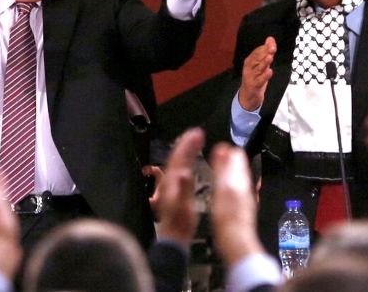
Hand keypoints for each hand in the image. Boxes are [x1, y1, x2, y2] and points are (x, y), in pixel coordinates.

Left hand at [150, 128, 203, 245]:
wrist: (173, 236)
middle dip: (186, 143)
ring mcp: (171, 185)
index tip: (198, 133)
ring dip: (185, 150)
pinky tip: (189, 161)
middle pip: (177, 157)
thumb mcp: (183, 207)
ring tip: (194, 140)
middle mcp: (169, 180)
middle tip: (197, 132)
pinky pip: (180, 169)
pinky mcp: (174, 190)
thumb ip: (184, 189)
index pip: (180, 158)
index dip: (188, 145)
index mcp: (172, 181)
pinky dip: (185, 161)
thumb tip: (185, 172)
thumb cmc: (180, 223)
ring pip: (177, 162)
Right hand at [209, 143, 263, 266]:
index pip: (238, 157)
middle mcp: (244, 186)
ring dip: (227, 170)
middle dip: (228, 159)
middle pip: (238, 167)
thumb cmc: (227, 213)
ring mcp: (242, 197)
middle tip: (215, 154)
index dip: (228, 150)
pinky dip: (227, 183)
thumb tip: (224, 147)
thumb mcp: (224, 187)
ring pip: (236, 178)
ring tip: (217, 166)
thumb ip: (224, 168)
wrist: (236, 239)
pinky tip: (222, 187)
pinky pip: (234, 189)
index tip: (217, 146)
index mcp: (240, 179)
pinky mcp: (238, 207)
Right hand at [238, 37, 275, 111]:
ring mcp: (250, 77)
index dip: (264, 47)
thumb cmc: (255, 78)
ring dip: (264, 63)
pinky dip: (264, 76)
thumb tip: (270, 39)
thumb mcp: (261, 64)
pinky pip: (260, 80)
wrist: (248, 96)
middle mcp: (248, 68)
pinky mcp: (254, 85)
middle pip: (256, 59)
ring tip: (270, 57)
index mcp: (249, 61)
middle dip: (264, 52)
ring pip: (258, 68)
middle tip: (272, 47)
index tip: (272, 43)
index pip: (256, 52)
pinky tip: (270, 71)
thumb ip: (266, 52)